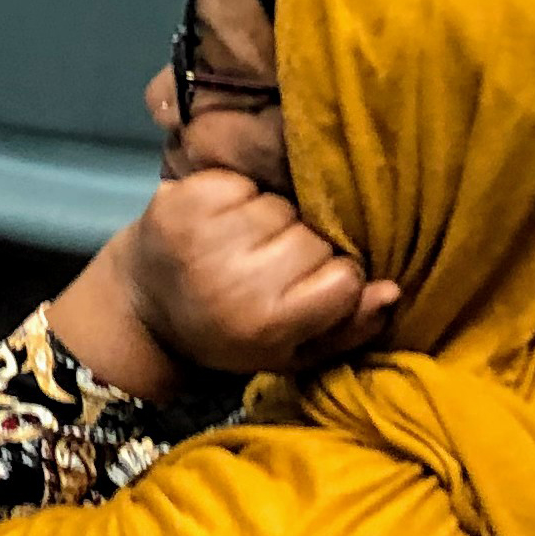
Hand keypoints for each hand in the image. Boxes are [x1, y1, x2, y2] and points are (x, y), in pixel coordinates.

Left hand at [118, 170, 399, 377]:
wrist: (141, 304)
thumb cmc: (228, 332)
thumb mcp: (290, 352)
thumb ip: (347, 329)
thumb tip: (393, 290)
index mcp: (265, 322)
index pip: (344, 277)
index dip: (334, 280)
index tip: (307, 289)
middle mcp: (235, 278)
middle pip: (315, 238)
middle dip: (301, 249)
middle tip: (267, 268)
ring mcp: (206, 233)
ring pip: (283, 207)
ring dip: (271, 221)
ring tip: (243, 245)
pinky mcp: (185, 197)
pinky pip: (246, 182)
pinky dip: (240, 197)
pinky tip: (222, 223)